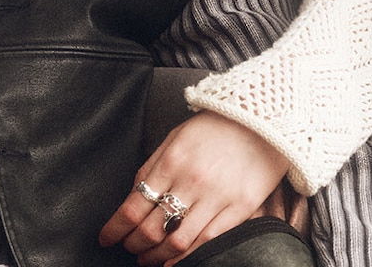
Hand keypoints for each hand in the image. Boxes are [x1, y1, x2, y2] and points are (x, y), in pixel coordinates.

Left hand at [100, 111, 290, 265]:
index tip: (106, 238)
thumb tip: (132, 198)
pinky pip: (209, 241)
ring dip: (156, 256)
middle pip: (151, 229)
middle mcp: (192, 181)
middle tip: (130, 248)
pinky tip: (175, 260)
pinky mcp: (240, 207)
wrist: (265, 118)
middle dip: (133, 245)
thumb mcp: (176, 137)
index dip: (114, 229)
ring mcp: (218, 196)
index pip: (133, 207)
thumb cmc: (216, 127)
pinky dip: (187, 257)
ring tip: (150, 257)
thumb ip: (153, 167)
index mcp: (171, 162)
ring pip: (177, 241)